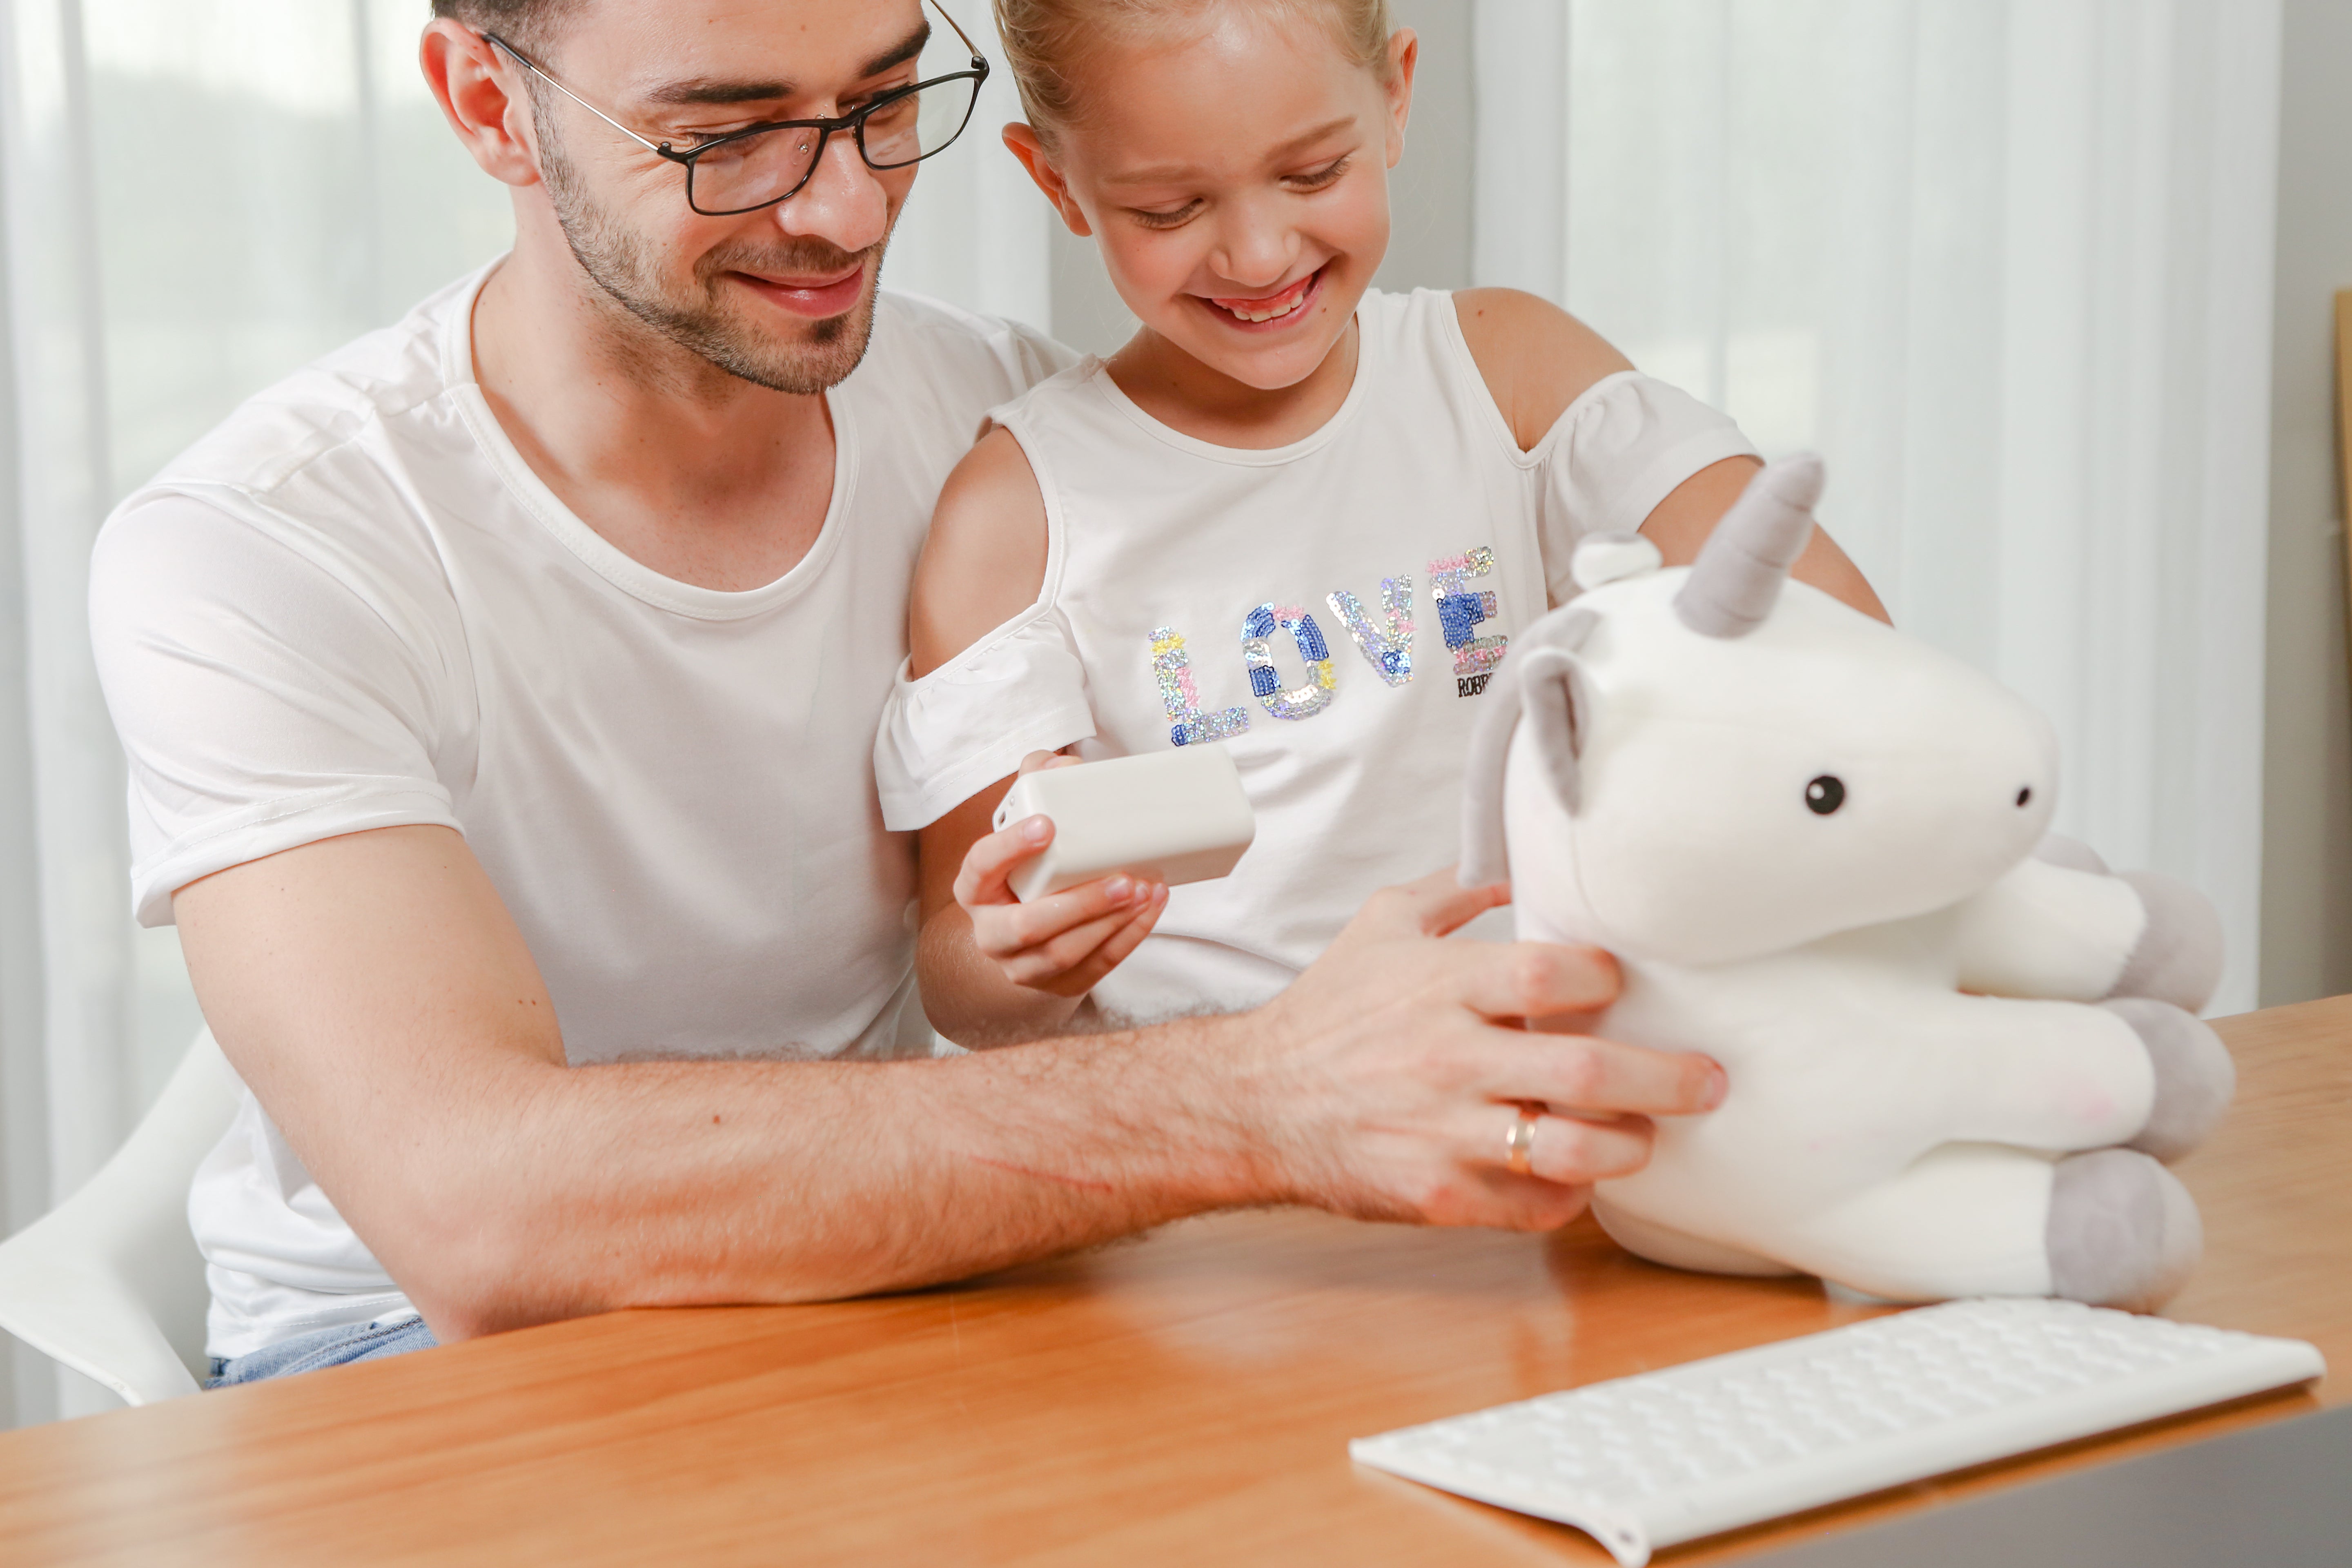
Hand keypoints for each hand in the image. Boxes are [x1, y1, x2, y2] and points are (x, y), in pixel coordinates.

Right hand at [953, 751, 1167, 997]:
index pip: (980, 865)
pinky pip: (1096, 967)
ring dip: (1110, 922)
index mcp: (975, 888)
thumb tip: (1062, 764)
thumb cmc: (1028, 870)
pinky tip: (1151, 908)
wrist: (1027, 936)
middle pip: (1028, 926)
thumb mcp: (1022, 829)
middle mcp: (990, 933)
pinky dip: (1128, 937)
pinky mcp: (1057, 985)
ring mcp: (1022, 966)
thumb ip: (1034, 785)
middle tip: (1122, 878)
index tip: (1046, 824)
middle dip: (1079, 904)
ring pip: (1065, 952)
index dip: (1009, 847)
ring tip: (1145, 889)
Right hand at [1243, 868, 1727, 1231]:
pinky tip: (1576, 1178)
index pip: (1556, 973)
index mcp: (1442, 987)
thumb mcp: (1381, 925)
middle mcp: (1449, 1058)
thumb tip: (1520, 864)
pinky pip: (1531, 1207)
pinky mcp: (1438, 1194)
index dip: (1607, 977)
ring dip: (1627, 1146)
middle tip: (1706, 1080)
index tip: (1622, 985)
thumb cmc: (1326, 1014)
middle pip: (1586, 1066)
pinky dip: (1567, 1197)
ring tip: (1646, 1137)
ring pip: (1570, 1149)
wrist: (1254, 1102)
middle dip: (1664, 1077)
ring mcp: (1444, 1132)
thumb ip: (1456, 889)